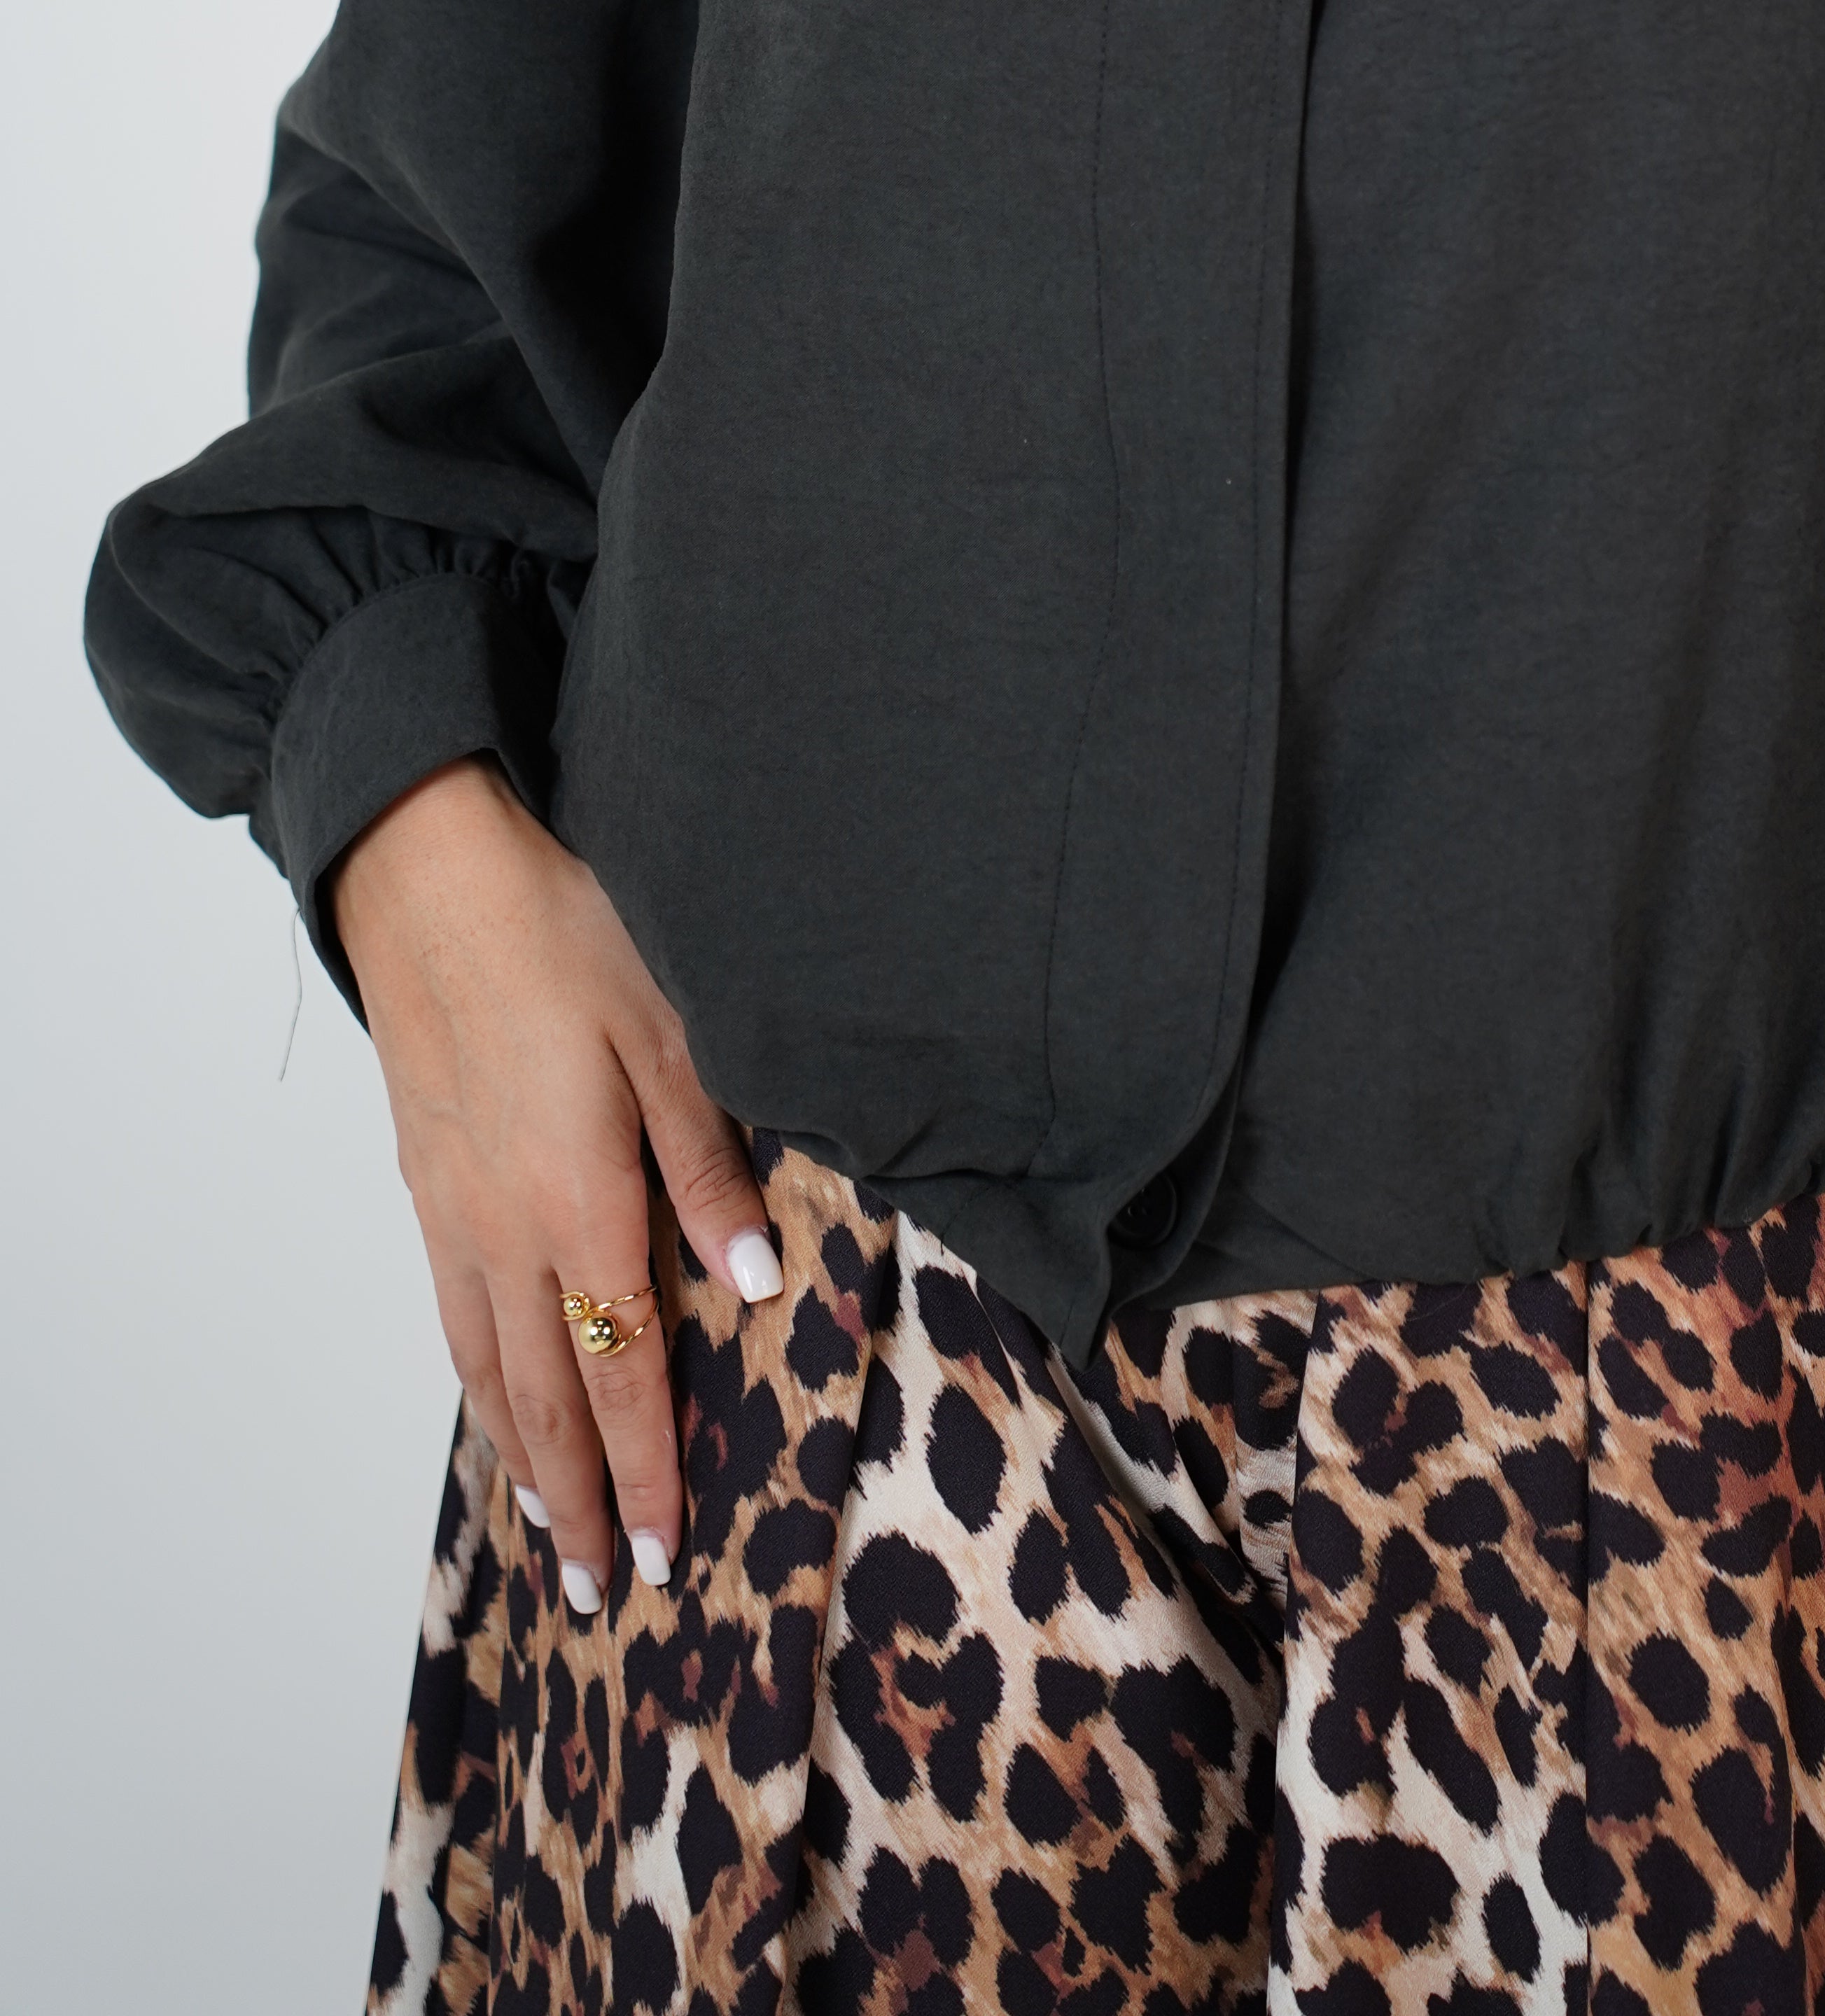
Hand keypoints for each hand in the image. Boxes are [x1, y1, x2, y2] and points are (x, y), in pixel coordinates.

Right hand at [332, 754, 779, 1610]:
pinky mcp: (425, 1181)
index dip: (644, 1469)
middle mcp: (507, 1230)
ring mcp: (454, 1211)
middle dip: (577, 1503)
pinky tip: (492, 1397)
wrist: (427, 877)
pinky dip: (478, 1382)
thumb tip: (752, 1281)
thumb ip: (710, 1165)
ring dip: (521, 1457)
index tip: (662, 1554)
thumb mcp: (670, 1034)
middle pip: (546, 1399)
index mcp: (582, 1203)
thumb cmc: (564, 936)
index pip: (622, 1372)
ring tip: (545, 1530)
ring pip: (488, 1370)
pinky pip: (454, 1314)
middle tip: (600, 1593)